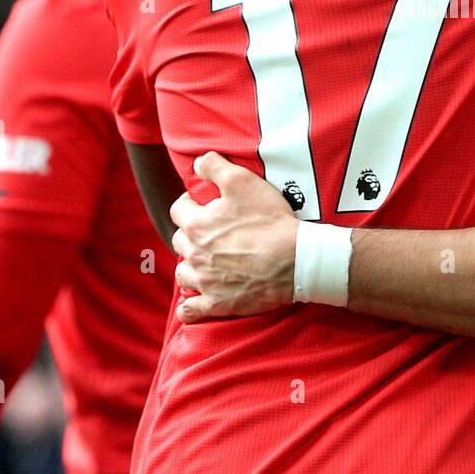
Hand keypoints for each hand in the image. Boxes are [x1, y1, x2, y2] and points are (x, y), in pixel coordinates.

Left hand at [170, 152, 298, 322]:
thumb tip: (197, 162)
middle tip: (211, 232)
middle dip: (191, 235)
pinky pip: (190, 311)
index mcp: (197, 225)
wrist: (295, 260)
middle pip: (179, 242)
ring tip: (206, 263)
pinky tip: (195, 300)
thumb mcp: (243, 181)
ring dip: (190, 267)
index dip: (190, 204)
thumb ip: (215, 166)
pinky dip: (189, 307)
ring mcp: (205, 282)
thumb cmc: (270, 220)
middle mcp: (195, 254)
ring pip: (183, 274)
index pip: (178, 210)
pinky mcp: (217, 304)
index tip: (203, 204)